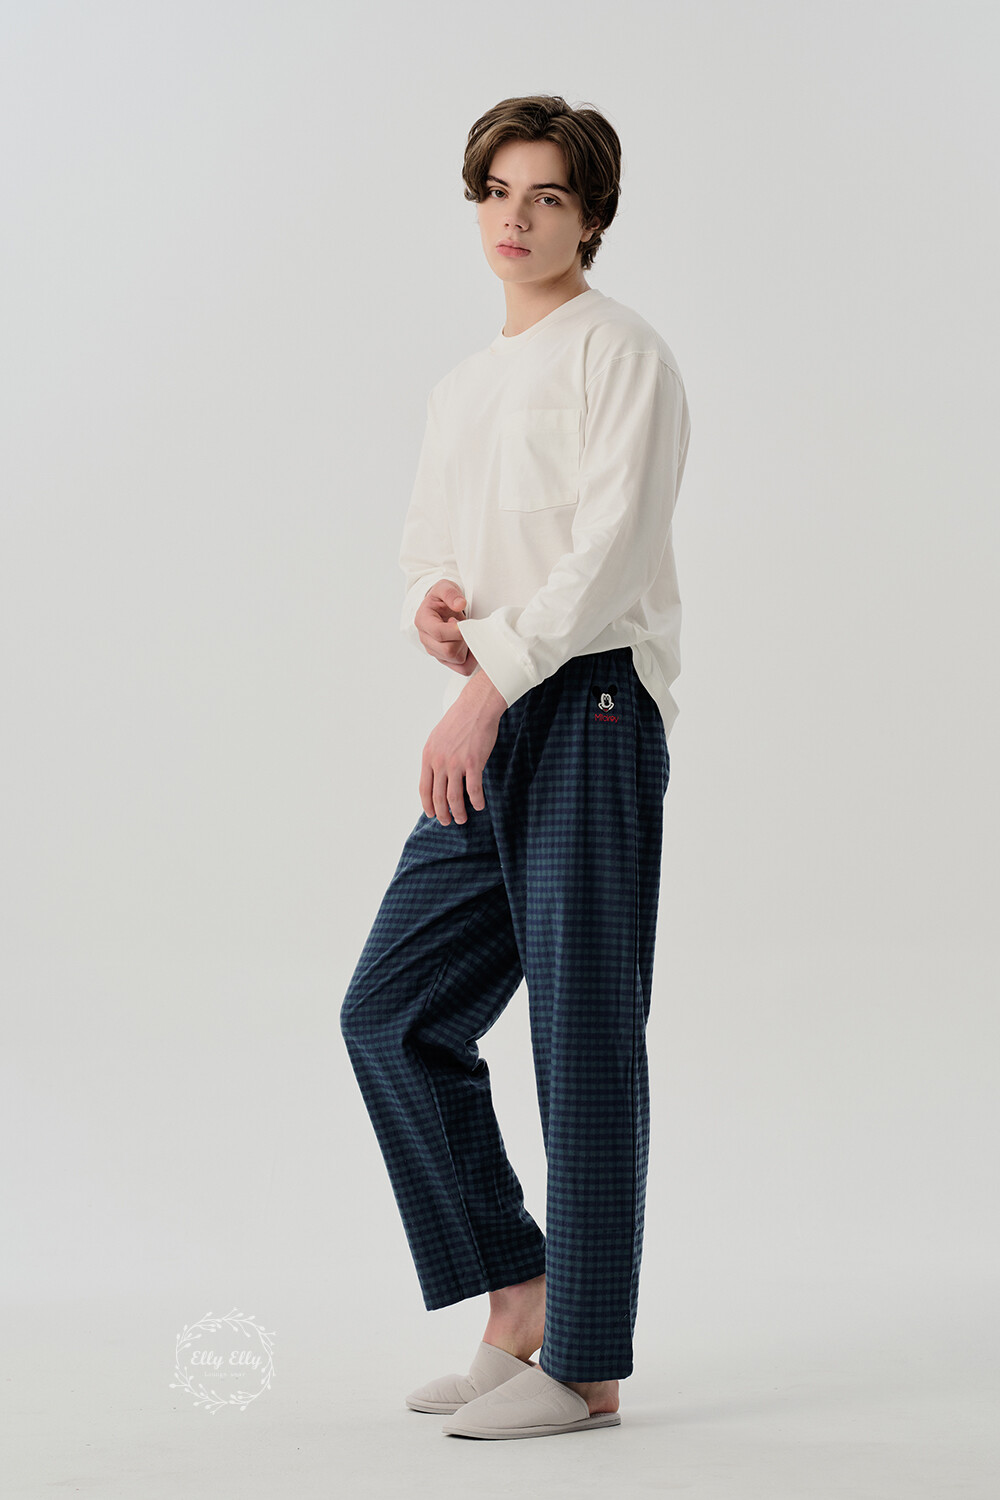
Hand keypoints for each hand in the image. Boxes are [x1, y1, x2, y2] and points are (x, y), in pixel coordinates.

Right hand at [415, 581, 478, 674]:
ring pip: (456, 660)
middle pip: (448, 651)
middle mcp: (426, 639)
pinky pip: (462, 668)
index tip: (465, 623)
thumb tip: (459, 604)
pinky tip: (471, 645)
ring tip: (466, 633)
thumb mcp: (444, 587)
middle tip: (468, 627)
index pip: (438, 633)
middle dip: (463, 640)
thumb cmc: (442, 598)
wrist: (440, 607)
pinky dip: (471, 660)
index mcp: (423, 621)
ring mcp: (434, 651)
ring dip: (466, 648)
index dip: (456, 631)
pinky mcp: (445, 659)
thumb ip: (451, 593)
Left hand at [420, 668, 507, 824]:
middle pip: (438, 797)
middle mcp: (439, 762)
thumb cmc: (459, 721)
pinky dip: (477, 801)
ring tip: (462, 819)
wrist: (476, 708)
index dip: (427, 804)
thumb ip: (435, 757)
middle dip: (443, 813)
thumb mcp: (438, 738)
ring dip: (459, 812)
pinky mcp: (473, 763)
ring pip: (454, 797)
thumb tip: (436, 774)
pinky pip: (474, 790)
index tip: (431, 814)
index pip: (424, 788)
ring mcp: (456, 763)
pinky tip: (480, 806)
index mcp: (428, 756)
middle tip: (447, 821)